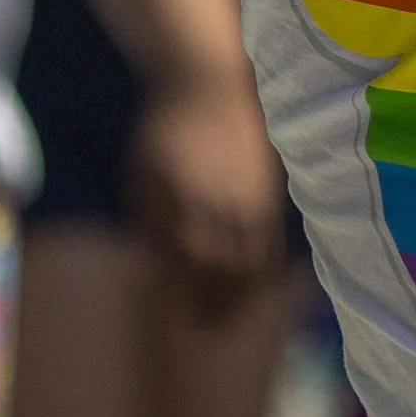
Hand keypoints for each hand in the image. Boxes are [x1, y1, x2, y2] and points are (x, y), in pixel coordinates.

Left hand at [126, 69, 283, 307]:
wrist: (211, 83)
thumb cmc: (165, 131)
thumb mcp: (143, 176)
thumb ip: (150, 225)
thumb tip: (155, 271)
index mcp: (185, 203)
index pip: (187, 268)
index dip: (185, 301)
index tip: (180, 327)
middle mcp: (223, 207)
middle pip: (223, 272)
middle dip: (216, 307)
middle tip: (206, 333)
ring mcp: (253, 200)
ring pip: (252, 262)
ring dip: (242, 296)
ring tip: (232, 319)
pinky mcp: (272, 192)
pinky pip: (272, 241)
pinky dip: (265, 269)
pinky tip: (256, 285)